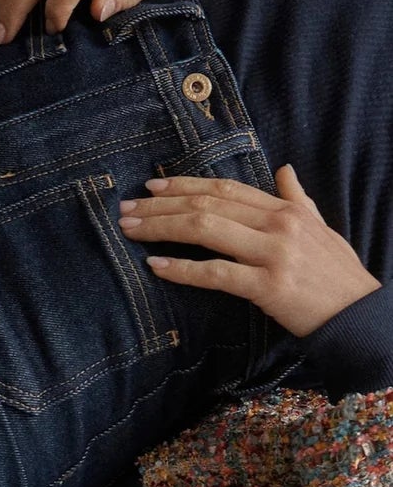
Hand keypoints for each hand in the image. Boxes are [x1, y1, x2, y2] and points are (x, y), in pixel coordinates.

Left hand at [116, 165, 381, 336]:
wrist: (361, 316)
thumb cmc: (339, 275)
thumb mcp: (322, 228)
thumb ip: (298, 199)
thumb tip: (285, 170)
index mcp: (286, 210)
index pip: (225, 189)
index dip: (185, 184)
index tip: (153, 186)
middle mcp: (278, 225)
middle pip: (207, 205)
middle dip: (161, 205)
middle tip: (126, 208)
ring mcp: (273, 254)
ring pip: (205, 229)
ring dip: (162, 228)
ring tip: (130, 230)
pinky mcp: (269, 287)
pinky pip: (216, 273)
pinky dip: (182, 269)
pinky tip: (156, 265)